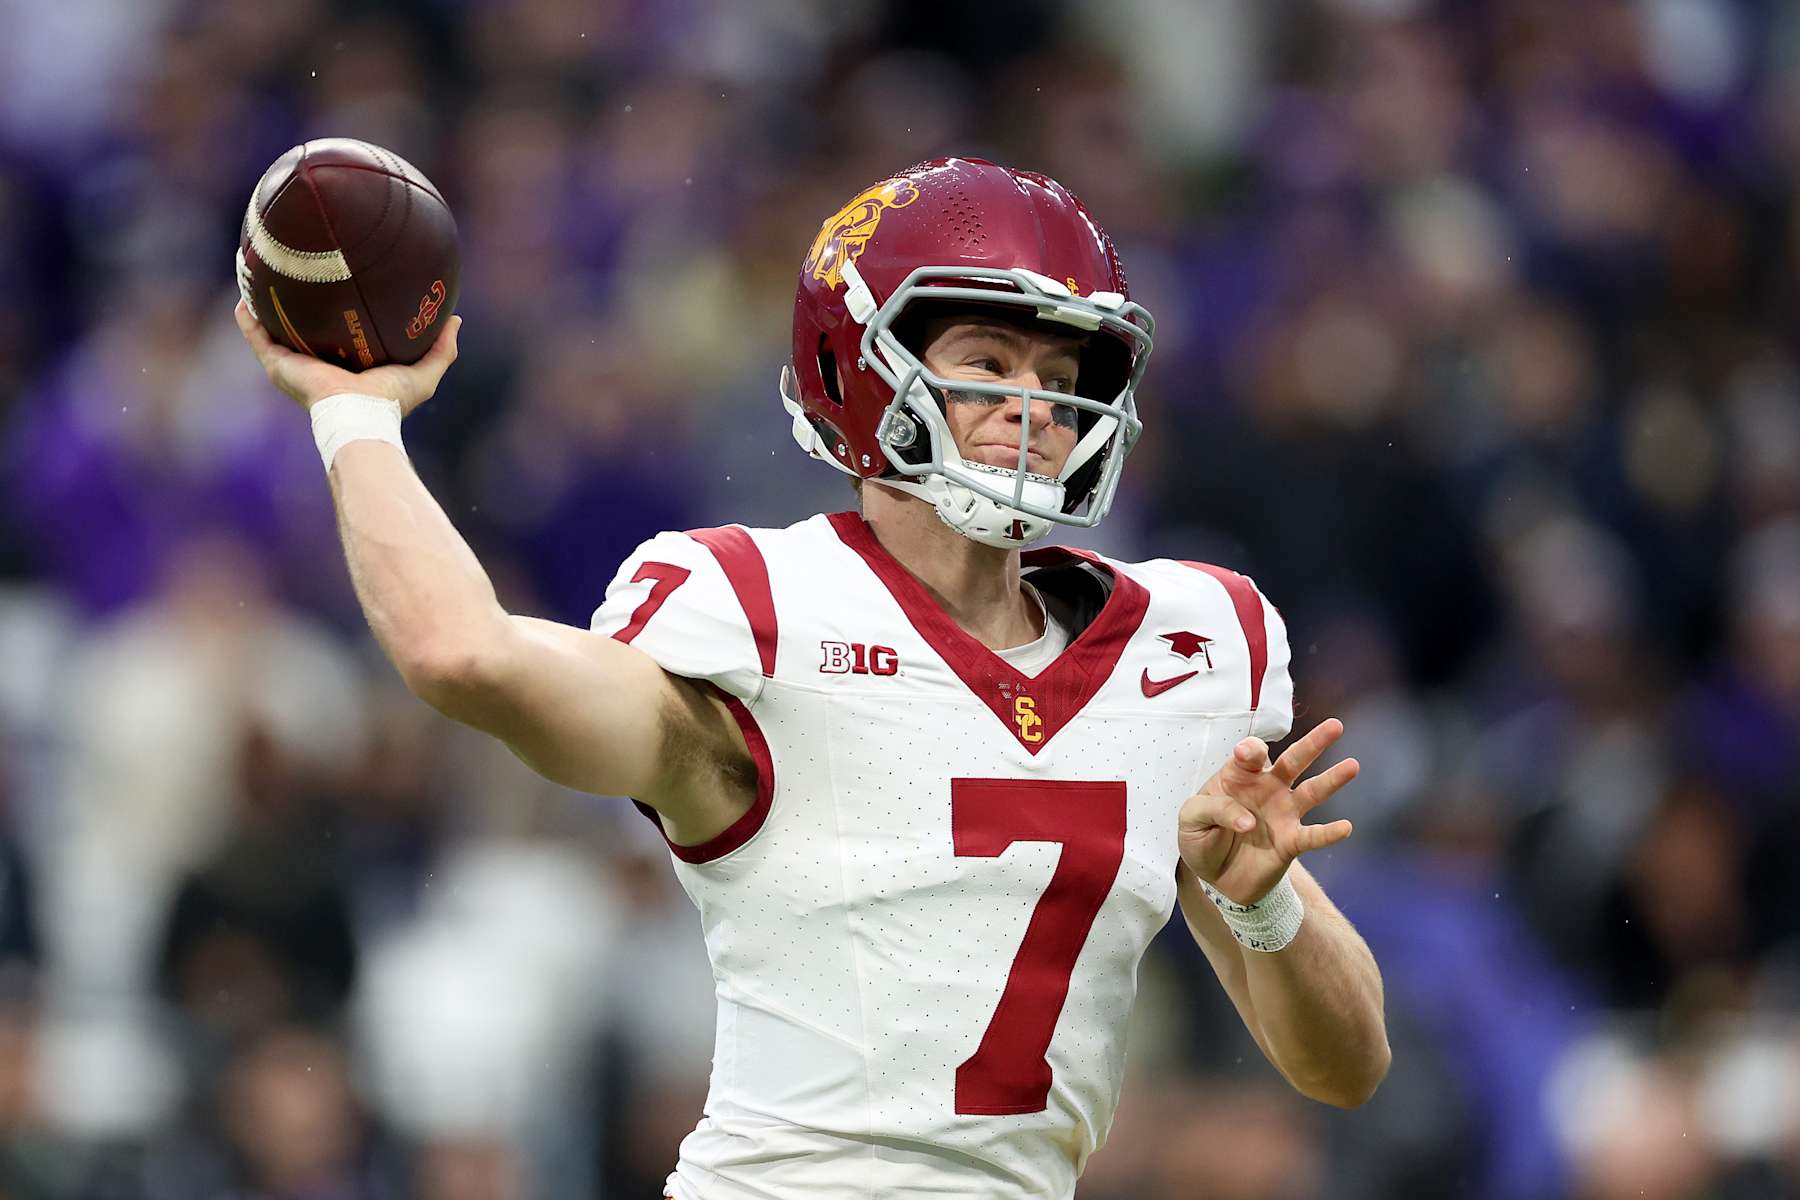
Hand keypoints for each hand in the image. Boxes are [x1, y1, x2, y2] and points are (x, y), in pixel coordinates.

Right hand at [234, 299, 459, 415]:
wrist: (360, 416)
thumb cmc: (391, 401)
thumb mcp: (424, 373)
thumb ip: (442, 349)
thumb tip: (455, 319)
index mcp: (345, 369)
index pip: (337, 340)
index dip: (335, 318)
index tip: (337, 292)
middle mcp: (316, 367)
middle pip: (301, 332)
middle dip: (296, 309)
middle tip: (295, 277)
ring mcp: (293, 367)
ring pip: (273, 332)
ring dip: (264, 309)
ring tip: (259, 278)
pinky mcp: (278, 366)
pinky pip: (257, 338)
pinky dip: (247, 320)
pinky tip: (242, 297)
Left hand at [1178, 718, 1359, 904]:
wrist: (1216, 876)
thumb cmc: (1202, 837)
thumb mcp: (1191, 819)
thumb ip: (1213, 809)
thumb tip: (1248, 820)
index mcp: (1239, 776)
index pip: (1249, 754)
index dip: (1249, 751)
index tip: (1244, 755)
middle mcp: (1267, 789)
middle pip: (1293, 761)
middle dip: (1313, 743)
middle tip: (1335, 726)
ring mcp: (1283, 814)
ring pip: (1312, 793)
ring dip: (1332, 780)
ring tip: (1353, 765)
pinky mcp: (1290, 842)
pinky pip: (1312, 836)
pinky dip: (1329, 833)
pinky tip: (1346, 827)